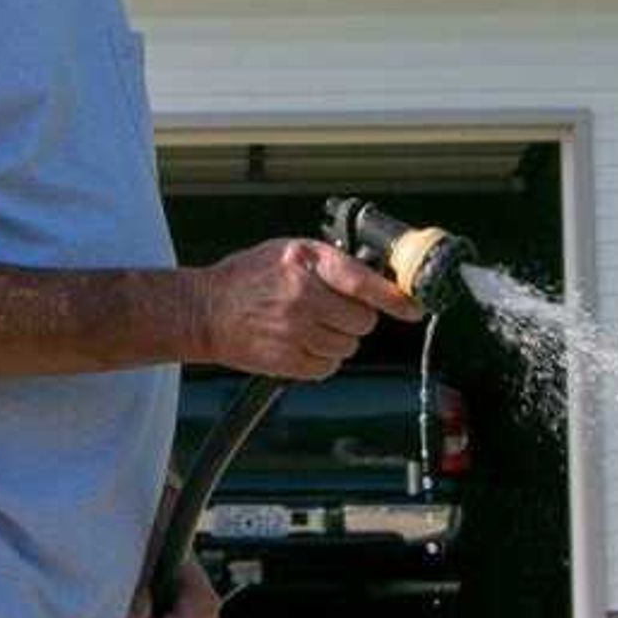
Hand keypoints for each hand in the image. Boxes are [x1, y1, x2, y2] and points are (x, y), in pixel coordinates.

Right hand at [192, 237, 419, 379]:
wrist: (204, 311)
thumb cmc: (247, 278)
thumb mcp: (287, 251)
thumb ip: (330, 261)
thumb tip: (377, 276)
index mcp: (304, 263)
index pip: (364, 283)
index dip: (395, 299)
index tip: (414, 308)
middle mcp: (302, 296)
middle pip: (362, 320)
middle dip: (354, 317)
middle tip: (331, 310)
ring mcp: (294, 332)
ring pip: (348, 345)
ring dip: (338, 338)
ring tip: (309, 325)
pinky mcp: (287, 361)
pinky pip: (328, 366)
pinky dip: (322, 358)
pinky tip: (300, 343)